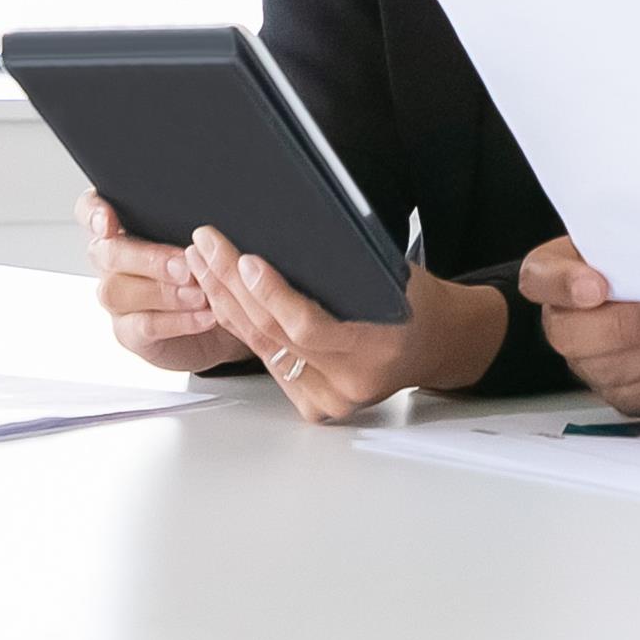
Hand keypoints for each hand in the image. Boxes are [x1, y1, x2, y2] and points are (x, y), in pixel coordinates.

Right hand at [77, 190, 248, 374]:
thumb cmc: (210, 266)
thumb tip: (204, 224)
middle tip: (185, 267)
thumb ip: (192, 226)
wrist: (227, 317)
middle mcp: (113, 263)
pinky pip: (143, 326)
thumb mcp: (204, 239)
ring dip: (162, 292)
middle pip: (107, 254)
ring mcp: (118, 299)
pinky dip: (177, 321)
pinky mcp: (129, 333)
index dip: (92, 213)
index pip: (89, 211)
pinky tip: (205, 316)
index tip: (108, 223)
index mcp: (125, 229)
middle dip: (148, 259)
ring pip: (117, 291)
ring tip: (201, 295)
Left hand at [184, 227, 506, 421]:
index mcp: (377, 350)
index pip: (310, 327)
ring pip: (262, 347)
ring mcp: (329, 400)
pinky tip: (221, 294)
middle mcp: (349, 384)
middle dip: (233, 285)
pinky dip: (241, 325)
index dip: (273, 294)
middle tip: (208, 244)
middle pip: (275, 334)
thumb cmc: (416, 301)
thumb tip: (286, 235)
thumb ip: (346, 268)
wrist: (436, 343)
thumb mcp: (392, 276)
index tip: (246, 260)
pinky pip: (268, 359)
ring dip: (226, 300)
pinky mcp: (313, 404)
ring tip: (203, 261)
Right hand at [519, 236, 639, 415]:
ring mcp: (595, 359)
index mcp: (572, 265)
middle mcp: (574, 316)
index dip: (560, 284)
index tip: (597, 287)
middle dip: (623, 326)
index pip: (539, 277)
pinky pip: (639, 393)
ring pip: (605, 368)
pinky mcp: (625, 391)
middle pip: (566, 333)